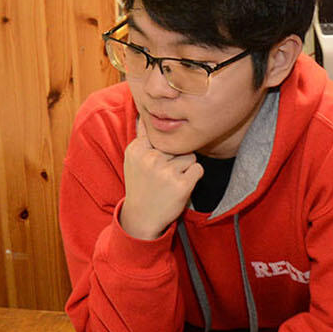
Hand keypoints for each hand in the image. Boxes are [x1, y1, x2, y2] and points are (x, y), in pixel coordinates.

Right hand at [119, 118, 202, 240]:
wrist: (141, 217)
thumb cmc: (141, 185)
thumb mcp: (134, 159)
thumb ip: (142, 137)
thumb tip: (144, 113)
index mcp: (137, 149)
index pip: (163, 134)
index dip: (165, 148)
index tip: (156, 162)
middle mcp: (150, 158)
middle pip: (178, 145)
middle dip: (175, 159)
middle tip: (162, 176)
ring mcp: (166, 171)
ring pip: (190, 156)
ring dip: (185, 168)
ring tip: (170, 181)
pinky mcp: (181, 184)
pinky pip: (198, 169)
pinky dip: (193, 178)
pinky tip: (180, 187)